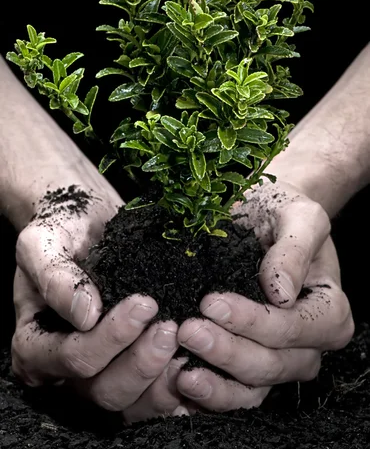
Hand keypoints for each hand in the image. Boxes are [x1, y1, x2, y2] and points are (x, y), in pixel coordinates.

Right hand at [11, 162, 179, 420]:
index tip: (144, 303)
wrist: (87, 221)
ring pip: (132, 401)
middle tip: (170, 327)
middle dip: (141, 362)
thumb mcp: (44, 243)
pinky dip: (176, 381)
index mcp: (35, 345)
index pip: (73, 359)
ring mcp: (100, 371)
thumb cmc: (60, 229)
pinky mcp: (130, 366)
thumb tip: (85, 315)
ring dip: (162, 377)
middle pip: (104, 390)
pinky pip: (153, 392)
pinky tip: (196, 356)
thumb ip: (55, 276)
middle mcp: (65, 370)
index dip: (110, 338)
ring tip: (185, 339)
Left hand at [176, 180, 353, 411]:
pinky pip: (232, 394)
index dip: (251, 321)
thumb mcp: (300, 217)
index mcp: (329, 312)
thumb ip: (295, 250)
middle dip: (227, 351)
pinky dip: (207, 393)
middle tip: (187, 330)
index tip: (210, 302)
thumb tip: (282, 294)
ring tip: (181, 371)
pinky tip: (179, 382)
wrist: (265, 216)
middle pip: (270, 364)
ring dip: (216, 385)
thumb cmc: (284, 213)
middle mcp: (308, 346)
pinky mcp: (249, 366)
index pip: (290, 329)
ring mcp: (279, 361)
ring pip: (252, 390)